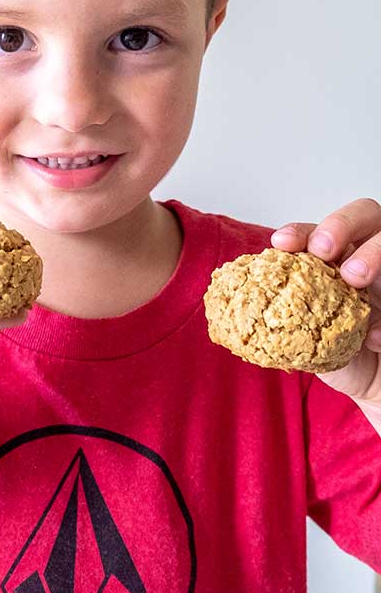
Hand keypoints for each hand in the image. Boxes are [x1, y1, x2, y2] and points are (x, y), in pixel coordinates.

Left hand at [271, 197, 380, 409]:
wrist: (375, 379)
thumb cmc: (336, 346)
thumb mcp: (303, 330)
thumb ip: (279, 311)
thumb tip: (227, 315)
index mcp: (338, 253)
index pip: (319, 229)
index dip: (301, 231)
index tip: (281, 245)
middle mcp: (368, 252)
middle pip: (365, 213)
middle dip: (340, 225)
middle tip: (323, 251)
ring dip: (372, 253)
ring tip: (355, 278)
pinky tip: (374, 339)